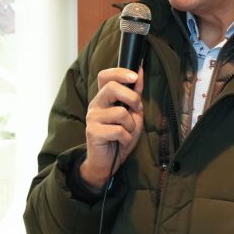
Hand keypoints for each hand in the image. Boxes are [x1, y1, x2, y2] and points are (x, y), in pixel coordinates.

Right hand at [79, 66, 144, 191]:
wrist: (107, 162)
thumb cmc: (120, 137)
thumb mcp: (133, 114)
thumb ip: (135, 94)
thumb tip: (140, 71)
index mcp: (103, 98)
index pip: (105, 76)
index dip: (120, 72)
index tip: (135, 76)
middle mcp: (95, 104)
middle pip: (112, 88)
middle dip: (132, 97)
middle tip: (137, 109)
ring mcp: (92, 118)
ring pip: (120, 112)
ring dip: (131, 125)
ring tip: (126, 133)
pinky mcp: (93, 132)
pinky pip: (119, 131)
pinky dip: (126, 138)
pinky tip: (120, 142)